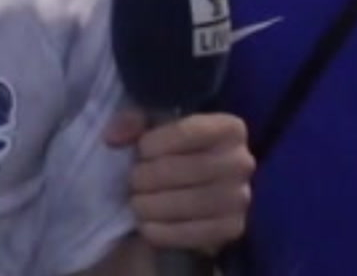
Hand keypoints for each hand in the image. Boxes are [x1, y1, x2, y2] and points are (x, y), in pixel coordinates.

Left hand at [105, 109, 252, 252]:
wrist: (193, 191)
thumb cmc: (174, 155)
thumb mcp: (158, 129)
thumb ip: (134, 123)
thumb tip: (114, 136)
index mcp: (230, 129)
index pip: (189, 132)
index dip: (155, 143)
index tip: (139, 151)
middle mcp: (242, 161)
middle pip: (188, 169)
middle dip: (150, 177)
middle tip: (133, 182)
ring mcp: (240, 197)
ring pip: (190, 203)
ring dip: (153, 206)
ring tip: (136, 203)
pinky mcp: (233, 228)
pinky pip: (195, 233)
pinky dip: (164, 232)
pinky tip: (146, 226)